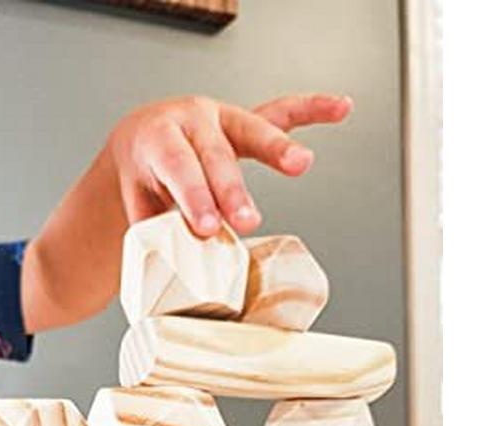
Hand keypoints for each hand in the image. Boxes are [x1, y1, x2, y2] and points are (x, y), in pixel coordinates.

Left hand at [106, 93, 352, 236]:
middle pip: (216, 155)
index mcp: (158, 138)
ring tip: (300, 164)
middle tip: (246, 222)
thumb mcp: (137, 202)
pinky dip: (312, 110)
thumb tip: (176, 264)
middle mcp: (191, 120)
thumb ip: (158, 227)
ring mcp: (221, 117)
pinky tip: (340, 109)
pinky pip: (281, 113)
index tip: (208, 228)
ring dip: (277, 149)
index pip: (178, 168)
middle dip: (233, 190)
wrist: (139, 140)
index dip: (195, 198)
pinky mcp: (245, 123)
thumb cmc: (142, 176)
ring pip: (252, 130)